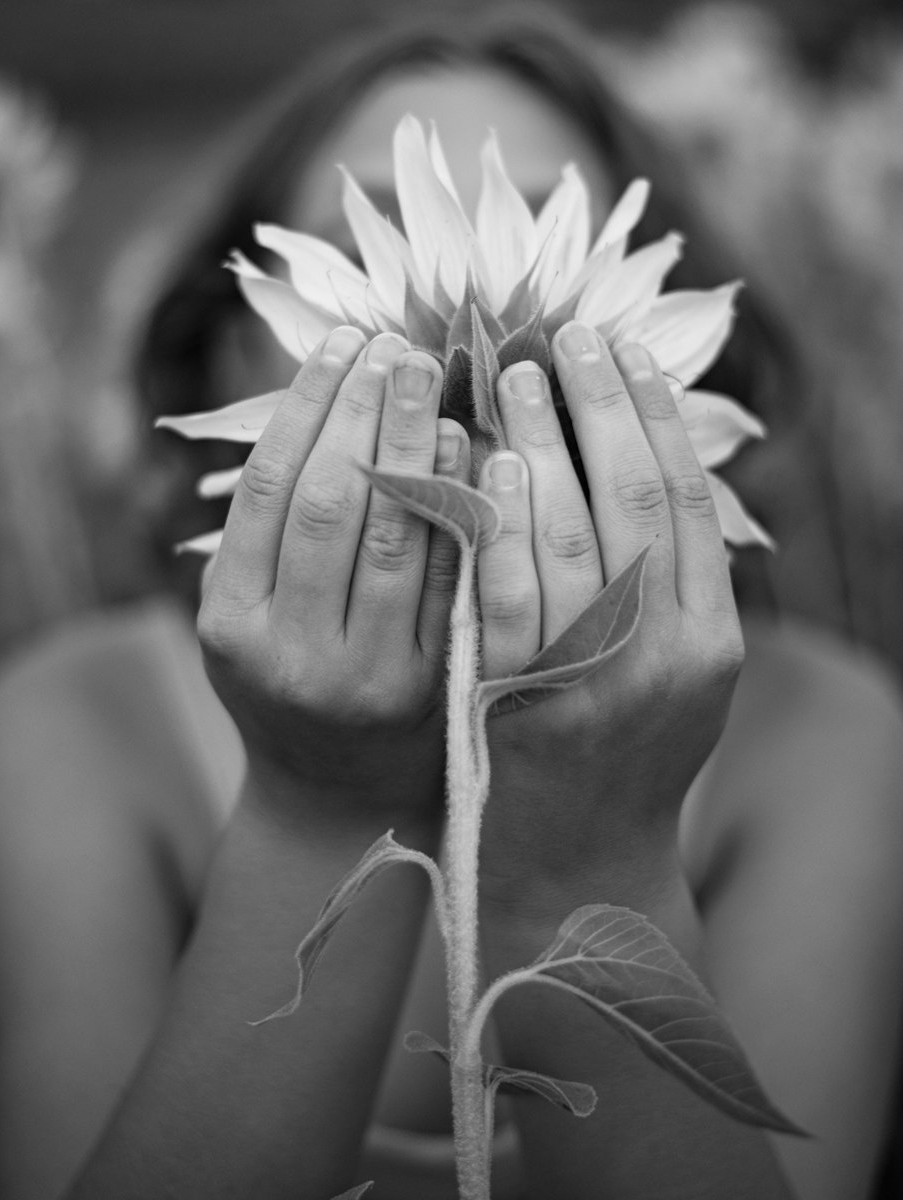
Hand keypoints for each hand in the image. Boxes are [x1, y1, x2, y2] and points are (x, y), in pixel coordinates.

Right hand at [198, 326, 468, 822]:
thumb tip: (323, 396)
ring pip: (394, 538)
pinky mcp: (432, 688)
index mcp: (231, 623)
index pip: (268, 491)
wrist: (337, 795)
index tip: (339, 345)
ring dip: (413, 445)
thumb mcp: (244, 616)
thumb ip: (266, 529)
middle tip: (392, 344)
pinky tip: (469, 446)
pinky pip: (451, 580)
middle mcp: (290, 652)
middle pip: (330, 504)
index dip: (305, 408)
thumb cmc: (286, 679)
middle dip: (362, 413)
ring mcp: (365, 675)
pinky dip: (460, 505)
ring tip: (427, 377)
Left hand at [476, 321, 743, 914]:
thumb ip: (667, 580)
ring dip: (545, 442)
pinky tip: (488, 463)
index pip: (685, 499)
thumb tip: (637, 455)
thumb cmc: (621, 750)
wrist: (578, 864)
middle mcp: (666, 657)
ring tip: (517, 376)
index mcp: (711, 641)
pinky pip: (511, 594)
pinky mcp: (523, 703)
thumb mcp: (673, 672)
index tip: (626, 349)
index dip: (656, 415)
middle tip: (570, 335)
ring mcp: (594, 682)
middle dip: (602, 406)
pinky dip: (502, 521)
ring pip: (574, 534)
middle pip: (635, 499)